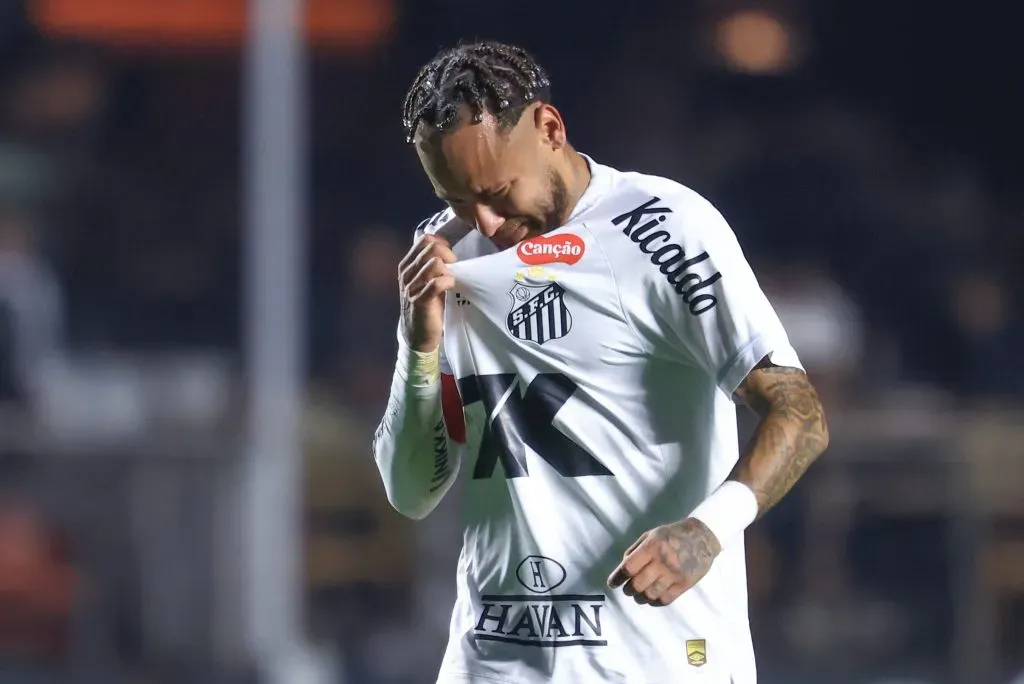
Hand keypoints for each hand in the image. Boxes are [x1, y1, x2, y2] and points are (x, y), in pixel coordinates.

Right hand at [398, 234, 456, 351]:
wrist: (417, 335)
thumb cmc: (426, 305)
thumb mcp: (425, 281)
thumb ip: (431, 265)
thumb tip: (448, 248)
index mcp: (407, 265)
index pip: (424, 240)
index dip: (442, 244)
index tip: (450, 257)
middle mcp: (406, 274)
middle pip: (431, 248)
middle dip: (448, 255)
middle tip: (455, 268)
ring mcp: (411, 287)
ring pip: (434, 264)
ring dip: (449, 270)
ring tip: (452, 280)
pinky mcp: (419, 302)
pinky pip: (436, 283)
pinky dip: (448, 282)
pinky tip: (451, 287)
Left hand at [607, 518, 721, 605]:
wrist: (702, 537)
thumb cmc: (672, 534)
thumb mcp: (651, 535)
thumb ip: (635, 550)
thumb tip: (623, 568)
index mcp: (652, 546)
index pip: (629, 567)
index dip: (617, 577)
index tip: (611, 584)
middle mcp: (662, 561)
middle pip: (637, 584)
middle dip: (628, 590)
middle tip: (627, 590)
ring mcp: (674, 574)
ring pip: (650, 595)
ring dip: (640, 598)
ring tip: (639, 596)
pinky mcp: (684, 584)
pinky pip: (665, 600)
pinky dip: (655, 602)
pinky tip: (652, 598)